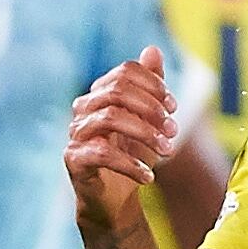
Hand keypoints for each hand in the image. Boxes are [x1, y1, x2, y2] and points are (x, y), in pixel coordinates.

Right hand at [66, 47, 179, 236]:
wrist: (115, 198)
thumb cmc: (131, 154)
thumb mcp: (148, 119)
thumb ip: (150, 86)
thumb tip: (152, 50)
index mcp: (100, 93)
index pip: (125, 71)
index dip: (153, 85)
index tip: (173, 107)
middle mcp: (84, 108)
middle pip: (117, 90)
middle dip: (151, 108)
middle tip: (173, 131)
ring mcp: (76, 132)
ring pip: (111, 118)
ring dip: (145, 134)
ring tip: (167, 151)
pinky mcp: (73, 159)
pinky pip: (103, 153)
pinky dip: (131, 164)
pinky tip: (148, 177)